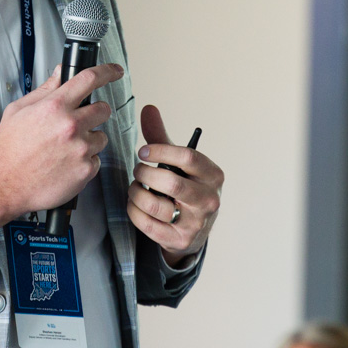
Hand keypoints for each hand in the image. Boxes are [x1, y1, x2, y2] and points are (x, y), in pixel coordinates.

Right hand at [0, 64, 122, 229]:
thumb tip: (61, 73)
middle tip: (77, 123)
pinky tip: (65, 164)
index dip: (107, 72)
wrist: (4, 185)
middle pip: (103, 109)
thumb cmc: (9, 149)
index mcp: (54, 106)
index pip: (89, 79)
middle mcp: (71, 125)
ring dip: (89, 140)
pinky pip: (96, 159)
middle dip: (94, 113)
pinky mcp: (86, 170)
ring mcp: (81, 148)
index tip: (115, 71)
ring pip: (101, 136)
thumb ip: (45, 90)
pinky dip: (85, 161)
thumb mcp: (18, 111)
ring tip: (64, 149)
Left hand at [128, 104, 223, 265]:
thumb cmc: (186, 188)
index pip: (189, 158)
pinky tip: (135, 204)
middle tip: (138, 170)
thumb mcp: (180, 164)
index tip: (143, 151)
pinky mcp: (179, 239)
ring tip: (135, 188)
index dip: (161, 151)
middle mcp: (209, 199)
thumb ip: (162, 138)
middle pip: (171, 183)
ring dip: (136, 193)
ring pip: (155, 205)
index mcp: (213, 175)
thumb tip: (148, 108)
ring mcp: (195, 222)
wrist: (195, 229)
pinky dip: (134, 211)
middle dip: (146, 174)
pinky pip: (147, 224)